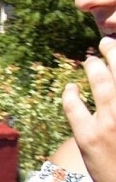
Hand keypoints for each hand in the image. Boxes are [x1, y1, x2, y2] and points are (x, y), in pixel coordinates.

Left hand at [63, 36, 115, 181]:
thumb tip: (113, 89)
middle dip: (112, 53)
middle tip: (103, 44)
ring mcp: (110, 122)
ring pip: (101, 84)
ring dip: (93, 68)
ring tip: (89, 60)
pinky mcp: (88, 137)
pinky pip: (74, 108)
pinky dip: (71, 94)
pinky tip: (71, 88)